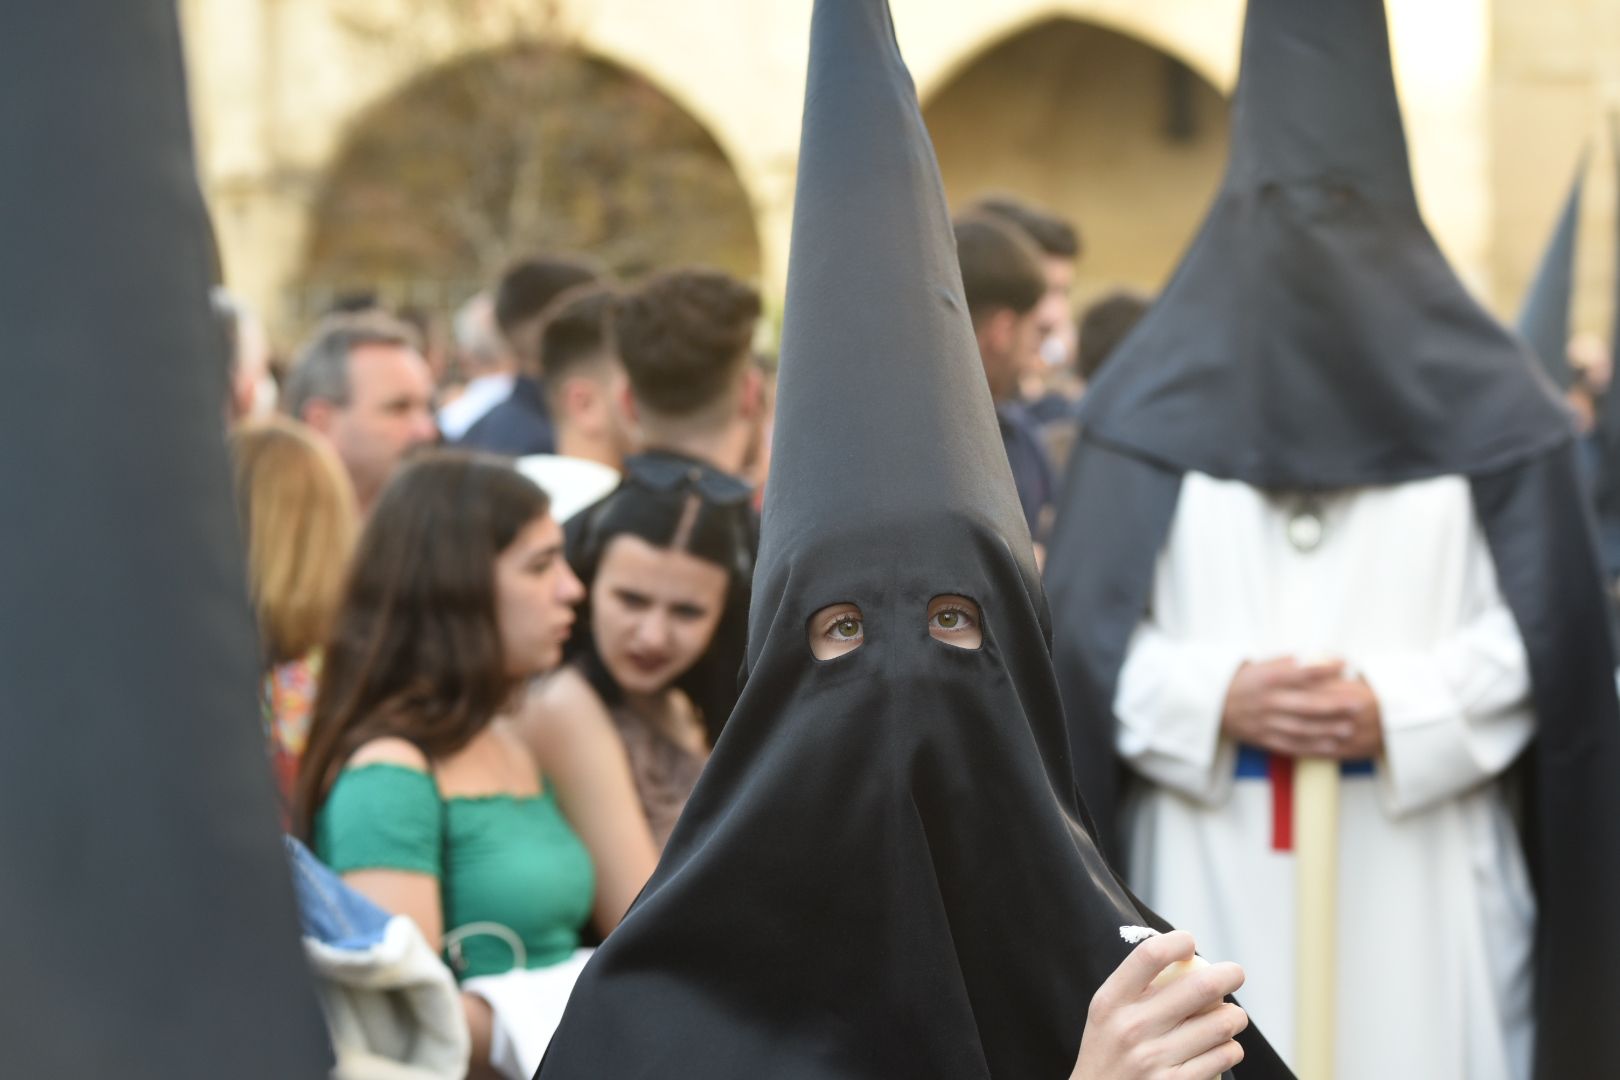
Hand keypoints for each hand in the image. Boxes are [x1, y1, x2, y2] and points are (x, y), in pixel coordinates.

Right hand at [1072, 930, 1247, 1079]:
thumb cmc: (1109, 1051)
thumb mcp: (1106, 1014)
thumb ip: (1136, 987)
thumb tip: (1187, 959)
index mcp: (1111, 1002)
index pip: (1150, 955)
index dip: (1178, 941)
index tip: (1189, 943)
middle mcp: (1131, 1028)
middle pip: (1200, 987)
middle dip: (1229, 975)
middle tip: (1235, 974)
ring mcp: (1154, 1060)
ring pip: (1221, 1024)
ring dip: (1235, 1016)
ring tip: (1232, 1017)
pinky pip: (1223, 1056)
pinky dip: (1231, 1048)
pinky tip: (1224, 1047)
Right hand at [1220, 658, 1382, 759]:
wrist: (1213, 705)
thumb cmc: (1243, 682)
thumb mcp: (1260, 666)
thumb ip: (1288, 663)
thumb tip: (1318, 658)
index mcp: (1267, 679)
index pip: (1301, 672)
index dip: (1325, 668)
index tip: (1345, 663)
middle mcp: (1268, 701)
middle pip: (1307, 704)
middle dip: (1335, 704)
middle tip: (1359, 704)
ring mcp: (1266, 722)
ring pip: (1302, 728)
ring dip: (1328, 729)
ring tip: (1349, 728)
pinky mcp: (1264, 739)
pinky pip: (1292, 746)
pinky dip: (1313, 747)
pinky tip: (1331, 746)